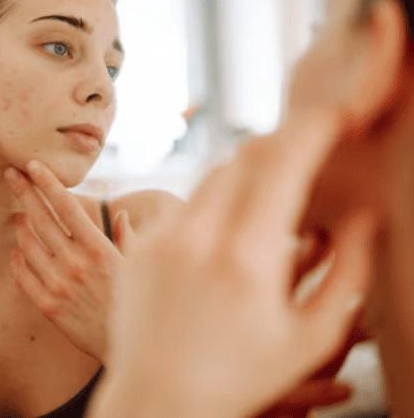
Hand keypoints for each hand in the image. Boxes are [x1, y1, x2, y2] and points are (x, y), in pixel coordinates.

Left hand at [3, 161, 127, 362]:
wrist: (131, 350)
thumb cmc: (138, 303)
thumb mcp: (139, 267)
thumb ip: (127, 237)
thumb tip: (121, 215)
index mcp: (99, 248)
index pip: (67, 207)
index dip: (48, 183)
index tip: (34, 165)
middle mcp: (76, 263)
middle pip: (41, 219)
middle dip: (24, 192)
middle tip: (10, 174)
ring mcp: (59, 285)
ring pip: (27, 245)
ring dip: (19, 225)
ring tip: (16, 214)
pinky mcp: (48, 306)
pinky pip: (23, 277)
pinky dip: (17, 260)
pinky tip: (16, 251)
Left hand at [89, 107, 376, 417]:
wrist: (158, 397)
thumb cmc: (242, 376)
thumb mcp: (311, 336)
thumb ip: (349, 273)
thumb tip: (367, 217)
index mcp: (246, 260)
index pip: (281, 164)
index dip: (311, 129)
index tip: (333, 116)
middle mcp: (197, 240)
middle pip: (244, 156)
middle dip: (282, 143)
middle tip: (308, 150)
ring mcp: (161, 240)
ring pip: (211, 175)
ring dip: (248, 171)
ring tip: (272, 193)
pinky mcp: (140, 247)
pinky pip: (185, 203)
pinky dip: (216, 200)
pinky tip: (231, 227)